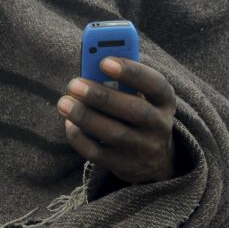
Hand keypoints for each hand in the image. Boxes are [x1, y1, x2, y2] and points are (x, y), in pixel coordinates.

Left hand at [56, 57, 177, 183]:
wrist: (152, 156)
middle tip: (73, 84)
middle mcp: (160, 125)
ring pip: (114, 134)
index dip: (131, 72)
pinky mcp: (126, 167)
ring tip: (64, 103)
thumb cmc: (134, 108)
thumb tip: (88, 68)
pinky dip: (80, 138)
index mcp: (164, 99)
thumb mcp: (136, 92)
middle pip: (135, 111)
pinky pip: (98, 154)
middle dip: (101, 96)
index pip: (155, 84)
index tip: (104, 62)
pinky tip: (69, 122)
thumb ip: (117, 80)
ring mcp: (145, 149)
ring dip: (85, 117)